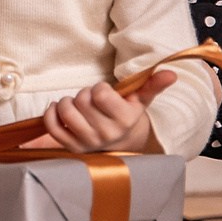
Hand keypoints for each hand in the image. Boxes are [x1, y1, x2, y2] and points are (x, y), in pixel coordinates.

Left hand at [37, 70, 172, 154]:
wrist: (121, 142)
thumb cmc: (128, 115)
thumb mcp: (142, 99)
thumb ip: (153, 84)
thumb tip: (171, 73)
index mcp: (124, 120)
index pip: (99, 93)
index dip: (98, 88)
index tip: (103, 93)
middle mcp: (106, 134)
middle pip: (81, 101)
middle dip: (84, 94)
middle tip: (91, 100)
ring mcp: (87, 143)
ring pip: (65, 112)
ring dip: (66, 102)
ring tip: (77, 105)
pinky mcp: (72, 148)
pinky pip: (52, 127)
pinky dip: (51, 113)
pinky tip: (59, 109)